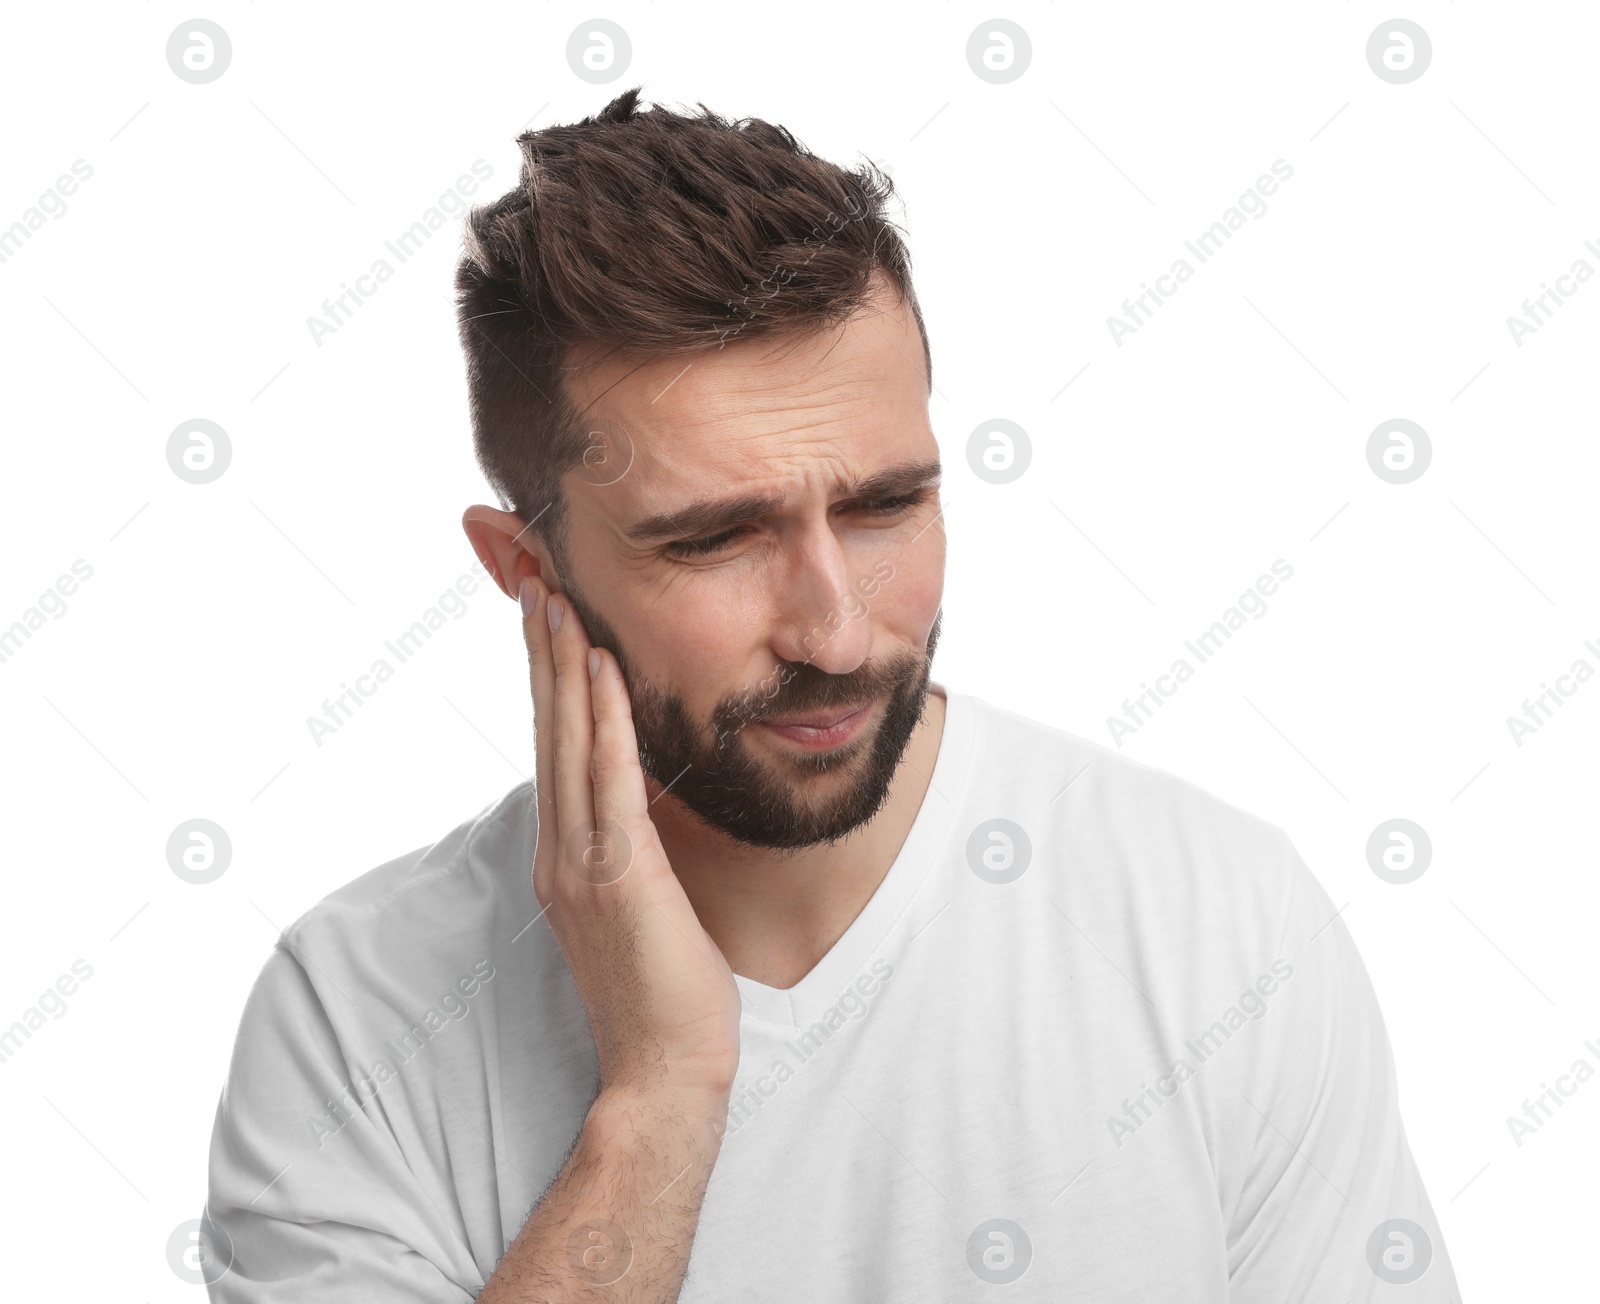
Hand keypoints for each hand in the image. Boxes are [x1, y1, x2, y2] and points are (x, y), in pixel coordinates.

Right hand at [518, 572, 741, 1107]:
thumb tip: (636, 802)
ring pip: (568, 742)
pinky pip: (610, 781)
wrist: (664, 1069)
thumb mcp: (637, 904)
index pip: (551, 746)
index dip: (545, 676)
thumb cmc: (662, 991)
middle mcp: (560, 850)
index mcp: (562, 855)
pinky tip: (602, 668)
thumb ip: (625, 849)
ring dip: (562, 665)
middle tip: (534, 577)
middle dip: (541, 650)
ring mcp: (582, 862)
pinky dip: (605, 718)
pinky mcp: (618, 876)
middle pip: (547, 729)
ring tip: (556, 597)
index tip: (546, 613)